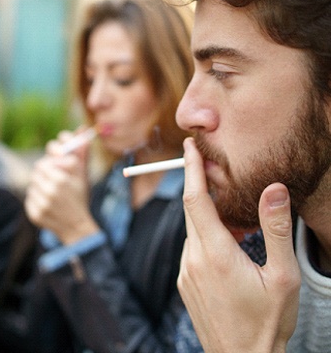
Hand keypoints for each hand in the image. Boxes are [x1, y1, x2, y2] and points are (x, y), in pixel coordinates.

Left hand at [25, 130, 98, 244]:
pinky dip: (37, 198)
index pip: (44, 162)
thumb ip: (81, 152)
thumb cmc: (80, 197)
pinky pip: (30, 197)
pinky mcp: (34, 214)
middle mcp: (51, 191)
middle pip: (37, 171)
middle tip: (53, 177)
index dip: (49, 161)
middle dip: (45, 172)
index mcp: (63, 179)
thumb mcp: (83, 175)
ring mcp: (42, 203)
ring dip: (40, 184)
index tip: (54, 161)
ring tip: (52, 191)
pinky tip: (48, 203)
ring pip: (33, 184)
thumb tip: (82, 129)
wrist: (76, 226)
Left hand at [178, 137, 300, 352]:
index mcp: (216, 253)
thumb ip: (276, 229)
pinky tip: (227, 244)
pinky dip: (205, 234)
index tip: (188, 147)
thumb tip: (274, 189)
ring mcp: (186, 271)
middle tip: (215, 170)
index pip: (195, 199)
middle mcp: (194, 259)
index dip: (190, 169)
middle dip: (199, 185)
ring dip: (208, 215)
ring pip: (192, 228)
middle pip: (191, 209)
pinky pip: (192, 246)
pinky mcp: (185, 281)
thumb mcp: (282, 275)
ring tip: (236, 221)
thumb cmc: (266, 322)